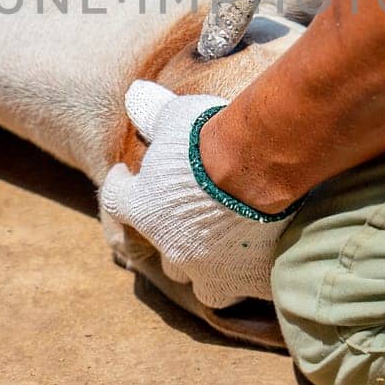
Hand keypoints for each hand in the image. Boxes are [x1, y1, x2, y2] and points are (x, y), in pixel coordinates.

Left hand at [99, 81, 299, 308]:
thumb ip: (154, 112)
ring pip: (207, 286)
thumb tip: (135, 95)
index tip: (125, 176)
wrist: (260, 167)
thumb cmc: (211, 140)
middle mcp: (176, 249)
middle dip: (177, 242)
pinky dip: (257, 277)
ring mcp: (216, 270)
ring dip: (213, 270)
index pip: (116, 200)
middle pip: (168, 259)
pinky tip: (268, 260)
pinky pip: (252, 288)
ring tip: (230, 252)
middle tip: (192, 222)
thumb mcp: (177, 117)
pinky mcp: (254, 279)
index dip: (120, 186)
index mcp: (147, 210)